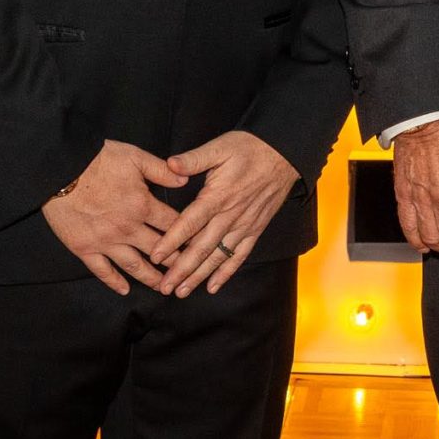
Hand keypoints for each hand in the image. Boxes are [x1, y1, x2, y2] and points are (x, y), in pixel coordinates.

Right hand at [41, 139, 188, 294]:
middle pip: (158, 250)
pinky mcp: (84, 249)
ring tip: (164, 287)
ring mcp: (106, 242)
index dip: (189, 234)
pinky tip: (124, 290)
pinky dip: (114, 282)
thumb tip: (186, 180)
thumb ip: (162, 170)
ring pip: (134, 266)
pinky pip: (102, 271)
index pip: (173, 225)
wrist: (60, 169)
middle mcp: (127, 228)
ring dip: (151, 278)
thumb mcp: (135, 157)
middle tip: (188, 272)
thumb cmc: (98, 160)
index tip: (199, 243)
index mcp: (142, 205)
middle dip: (176, 262)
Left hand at [147, 131, 298, 297]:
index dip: (171, 241)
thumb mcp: (220, 147)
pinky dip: (226, 272)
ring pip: (218, 256)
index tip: (155, 256)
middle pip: (201, 248)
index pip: (189, 224)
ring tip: (182, 291)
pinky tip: (213, 285)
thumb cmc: (250, 148)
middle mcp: (230, 215)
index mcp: (217, 196)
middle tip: (165, 287)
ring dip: (199, 276)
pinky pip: (239, 255)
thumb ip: (194, 159)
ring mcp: (244, 225)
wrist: (283, 154)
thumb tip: (170, 164)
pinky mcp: (255, 229)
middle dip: (181, 270)